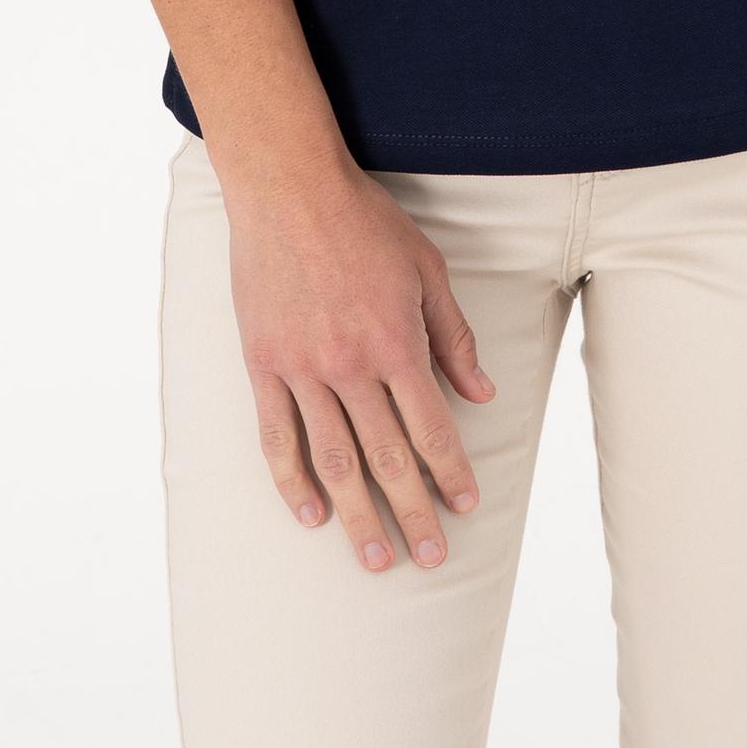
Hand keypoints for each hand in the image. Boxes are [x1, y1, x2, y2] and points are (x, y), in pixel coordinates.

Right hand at [223, 158, 497, 570]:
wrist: (288, 187)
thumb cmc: (365, 222)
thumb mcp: (426, 269)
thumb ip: (453, 337)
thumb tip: (482, 394)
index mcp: (396, 342)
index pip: (431, 427)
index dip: (451, 472)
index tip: (465, 507)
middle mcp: (350, 365)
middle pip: (386, 457)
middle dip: (412, 513)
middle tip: (429, 559)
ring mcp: (302, 368)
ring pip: (332, 459)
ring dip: (355, 515)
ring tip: (375, 559)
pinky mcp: (264, 364)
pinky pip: (276, 435)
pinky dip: (291, 481)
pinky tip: (309, 515)